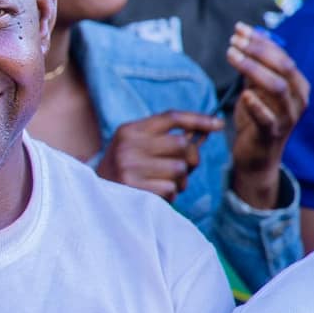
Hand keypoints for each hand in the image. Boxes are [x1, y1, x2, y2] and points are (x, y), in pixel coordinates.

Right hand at [95, 110, 224, 201]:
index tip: (219, 124)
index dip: (198, 119)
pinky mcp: (134, 188)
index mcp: (130, 130)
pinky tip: (154, 194)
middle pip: (181, 144)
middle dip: (190, 158)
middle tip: (183, 168)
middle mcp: (128, 145)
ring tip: (162, 183)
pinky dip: (169, 194)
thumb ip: (168, 137)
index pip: (171, 117)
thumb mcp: (138, 145)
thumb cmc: (126, 169)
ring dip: (179, 180)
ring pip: (180, 169)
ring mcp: (129, 167)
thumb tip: (210, 128)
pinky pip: (171, 189)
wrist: (94, 195)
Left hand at [225, 23, 309, 209]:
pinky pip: (269, 118)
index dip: (261, 41)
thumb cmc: (257, 120)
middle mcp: (298, 99)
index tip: (240, 29)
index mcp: (297, 85)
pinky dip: (258, 105)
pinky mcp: (274, 134)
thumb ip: (254, 69)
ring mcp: (288, 117)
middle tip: (234, 41)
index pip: (283, 56)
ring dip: (254, 69)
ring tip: (233, 56)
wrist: (257, 157)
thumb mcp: (257, 90)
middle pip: (283, 67)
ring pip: (278, 87)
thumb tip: (243, 39)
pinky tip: (245, 94)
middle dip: (258, 50)